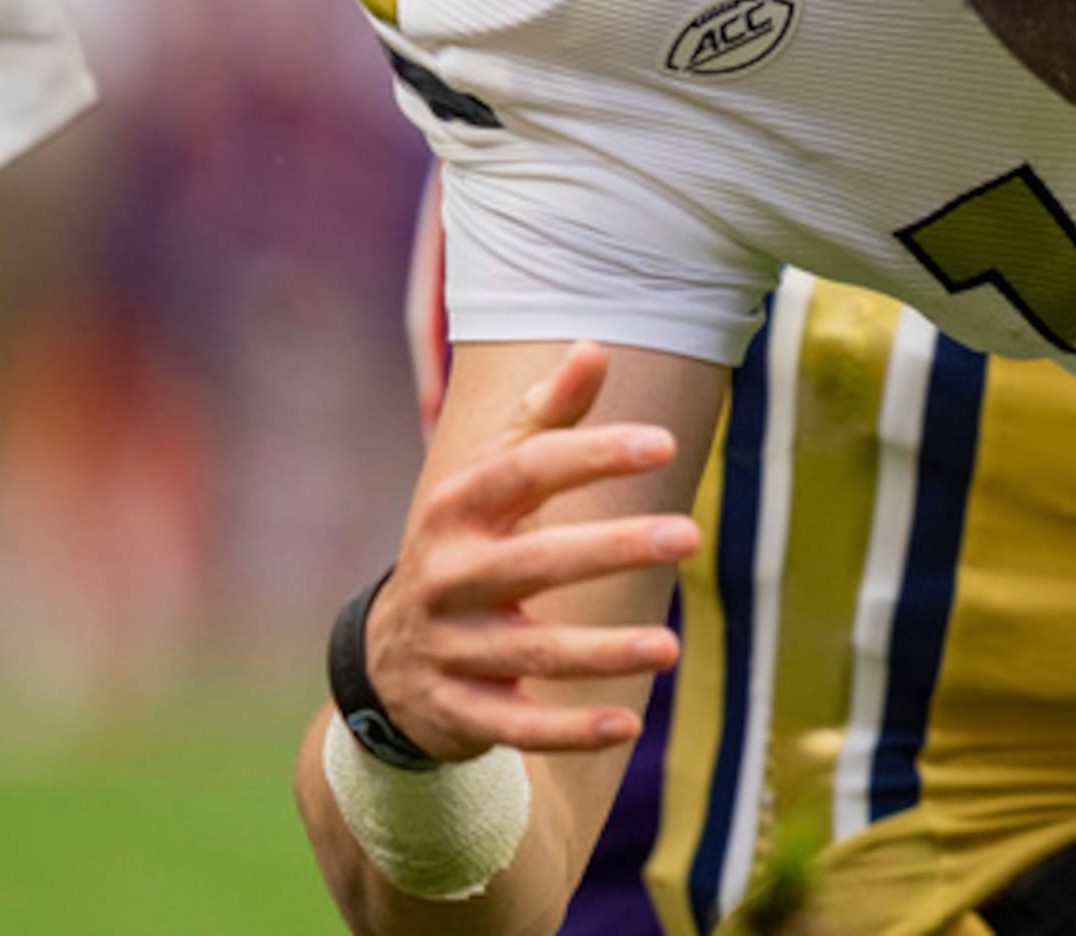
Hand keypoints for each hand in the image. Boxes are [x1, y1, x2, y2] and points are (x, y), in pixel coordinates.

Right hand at [367, 343, 696, 761]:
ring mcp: (448, 649)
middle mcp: (446, 579)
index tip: (661, 443)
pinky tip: (628, 724)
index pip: (525, 472)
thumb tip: (595, 346)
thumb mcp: (493, 480)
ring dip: (603, 651)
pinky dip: (569, 729)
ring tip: (671, 645)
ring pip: (531, 652)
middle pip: (534, 560)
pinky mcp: (457, 711)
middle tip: (688, 535)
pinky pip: (515, 725)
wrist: (386, 657)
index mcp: (456, 510)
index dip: (591, 454)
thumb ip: (546, 419)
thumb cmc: (469, 547)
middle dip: (611, 546)